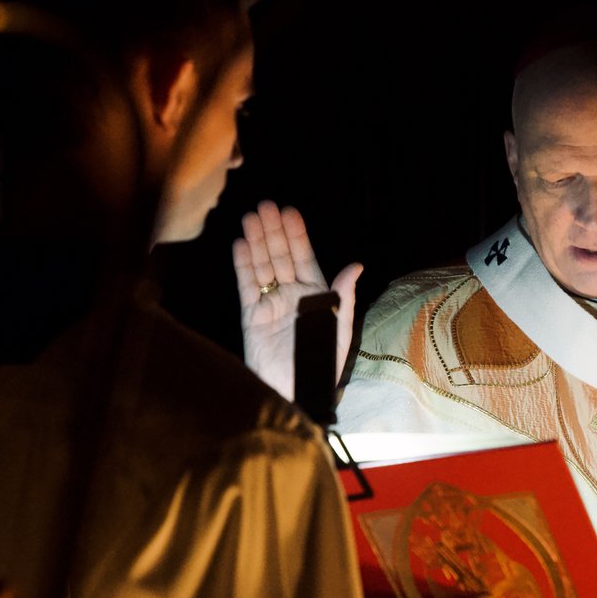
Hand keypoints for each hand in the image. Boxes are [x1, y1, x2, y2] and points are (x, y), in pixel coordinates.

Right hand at [233, 200, 362, 400]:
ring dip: (256, 242)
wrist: (295, 392)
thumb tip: (356, 265)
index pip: (305, 259)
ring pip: (262, 267)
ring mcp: (271, 304)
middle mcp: (292, 296)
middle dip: (273, 232)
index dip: (297, 236)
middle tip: (265, 205)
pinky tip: (241, 245)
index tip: (289, 213)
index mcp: (316, 296)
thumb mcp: (337, 329)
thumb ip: (342, 296)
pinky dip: (243, 266)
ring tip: (250, 218)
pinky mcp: (251, 316)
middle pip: (281, 257)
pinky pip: (247, 287)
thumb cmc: (321, 364)